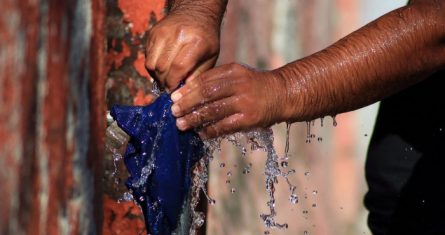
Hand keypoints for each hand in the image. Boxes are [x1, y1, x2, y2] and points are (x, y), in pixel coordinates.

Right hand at [145, 12, 219, 90]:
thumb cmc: (206, 38)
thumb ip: (198, 75)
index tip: (174, 92)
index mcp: (196, 42)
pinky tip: (162, 68)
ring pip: (151, 64)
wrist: (195, 12)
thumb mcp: (210, 57)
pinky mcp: (152, 33)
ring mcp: (162, 33)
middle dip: (164, 82)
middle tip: (169, 88)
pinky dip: (153, 67)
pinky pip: (147, 57)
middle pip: (162, 67)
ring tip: (165, 79)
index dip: (174, 83)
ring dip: (156, 76)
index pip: (178, 68)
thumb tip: (183, 91)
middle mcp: (177, 35)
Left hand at [169, 63, 286, 138]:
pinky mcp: (249, 119)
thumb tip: (187, 94)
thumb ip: (217, 81)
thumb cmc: (253, 85)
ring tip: (181, 124)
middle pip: (206, 94)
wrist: (282, 94)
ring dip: (194, 119)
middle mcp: (239, 84)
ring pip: (213, 111)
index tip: (173, 98)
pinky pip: (224, 126)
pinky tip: (200, 134)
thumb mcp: (237, 75)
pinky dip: (210, 131)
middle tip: (173, 111)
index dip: (187, 90)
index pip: (205, 79)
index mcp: (233, 71)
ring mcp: (245, 102)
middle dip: (187, 104)